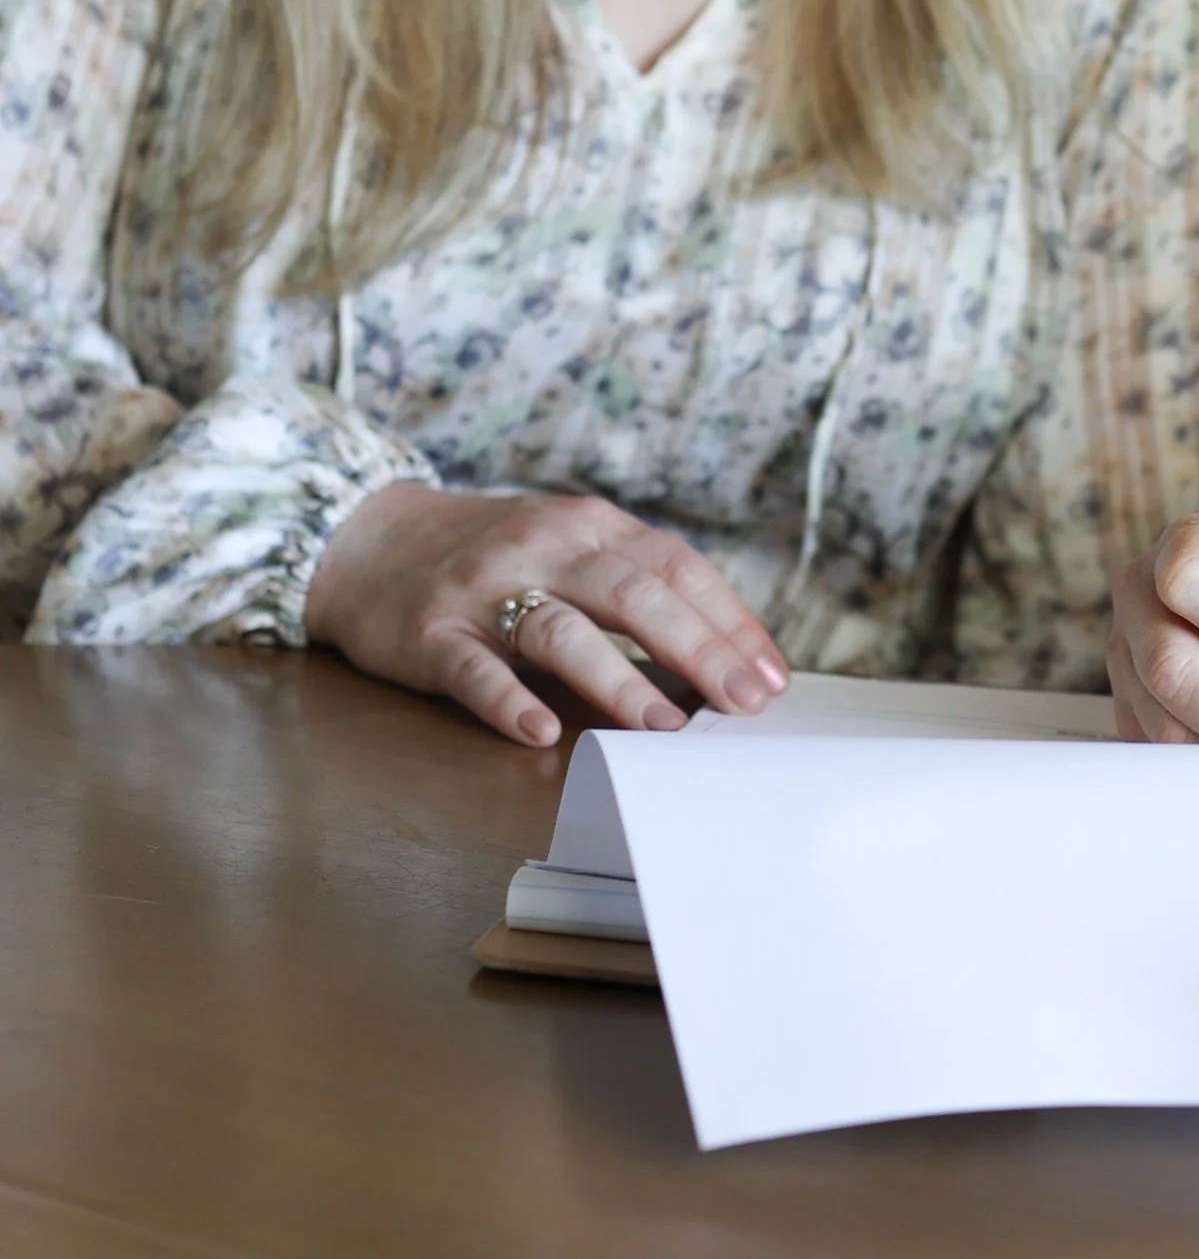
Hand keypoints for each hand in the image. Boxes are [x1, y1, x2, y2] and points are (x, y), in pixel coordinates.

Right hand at [306, 483, 789, 748]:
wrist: (366, 538)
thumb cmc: (493, 555)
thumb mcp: (569, 545)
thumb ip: (634, 583)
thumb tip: (725, 650)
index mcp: (590, 526)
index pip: (679, 569)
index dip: (731, 622)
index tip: (772, 677)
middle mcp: (544, 549)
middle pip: (636, 596)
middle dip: (700, 652)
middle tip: (745, 705)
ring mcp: (485, 591)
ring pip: (562, 631)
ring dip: (619, 680)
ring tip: (664, 726)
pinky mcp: (430, 633)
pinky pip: (474, 669)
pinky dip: (508, 700)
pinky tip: (539, 731)